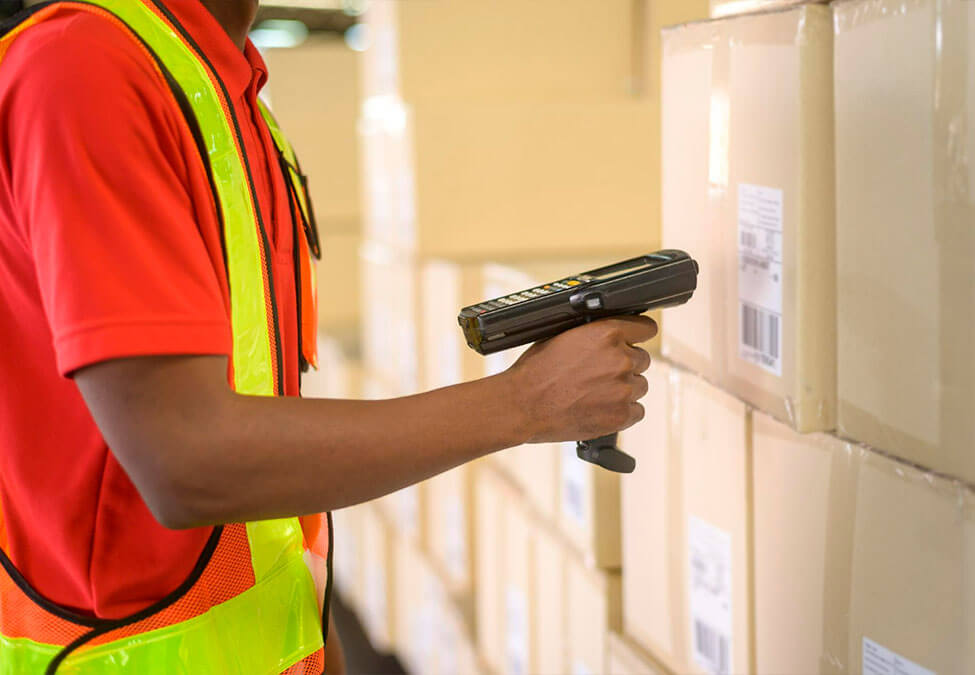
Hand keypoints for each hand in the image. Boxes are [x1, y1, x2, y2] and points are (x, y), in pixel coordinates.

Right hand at [506, 316, 655, 442]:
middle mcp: (620, 359)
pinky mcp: (621, 415)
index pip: (645, 328)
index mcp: (607, 333)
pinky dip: (622, 412)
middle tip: (601, 374)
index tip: (636, 339)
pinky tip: (600, 409)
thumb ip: (594, 334)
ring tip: (596, 393)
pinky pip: (636, 411)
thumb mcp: (563, 336)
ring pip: (639, 386)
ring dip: (624, 389)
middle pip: (642, 360)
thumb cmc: (536, 372)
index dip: (639, 334)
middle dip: (625, 366)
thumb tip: (609, 335)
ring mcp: (623, 389)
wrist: (523, 405)